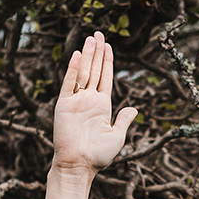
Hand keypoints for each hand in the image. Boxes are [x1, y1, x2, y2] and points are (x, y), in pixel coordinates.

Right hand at [52, 31, 137, 174]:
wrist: (79, 166)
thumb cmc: (98, 156)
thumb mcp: (117, 136)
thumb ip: (124, 120)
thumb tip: (134, 108)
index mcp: (102, 106)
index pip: (105, 78)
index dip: (107, 62)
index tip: (108, 45)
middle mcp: (89, 100)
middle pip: (94, 70)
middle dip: (97, 52)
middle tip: (99, 33)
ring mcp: (76, 101)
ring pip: (83, 72)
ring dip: (88, 55)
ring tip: (91, 37)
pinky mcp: (64, 105)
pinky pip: (69, 83)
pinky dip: (73, 68)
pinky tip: (79, 54)